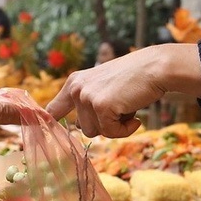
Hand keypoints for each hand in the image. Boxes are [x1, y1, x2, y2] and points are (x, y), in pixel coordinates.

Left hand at [49, 44, 200, 137]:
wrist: (155, 68)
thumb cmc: (135, 78)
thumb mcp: (104, 86)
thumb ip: (90, 102)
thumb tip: (81, 128)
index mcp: (75, 82)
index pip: (53, 109)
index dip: (52, 124)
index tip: (45, 132)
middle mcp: (76, 88)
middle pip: (82, 128)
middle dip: (103, 125)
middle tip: (121, 110)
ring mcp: (87, 97)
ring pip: (96, 132)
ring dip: (116, 127)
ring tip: (129, 108)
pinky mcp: (101, 106)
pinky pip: (111, 133)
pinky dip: (126, 129)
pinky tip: (136, 115)